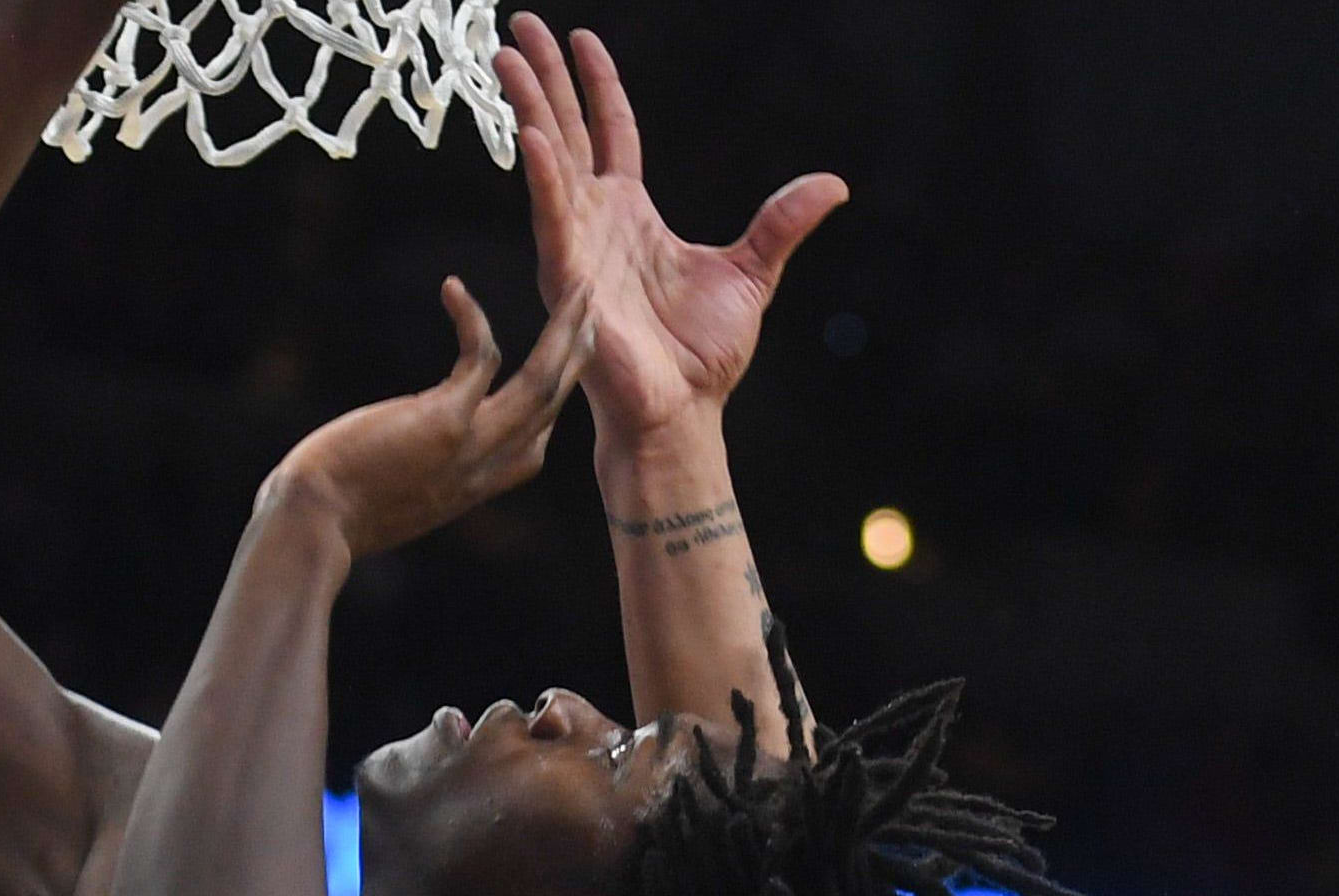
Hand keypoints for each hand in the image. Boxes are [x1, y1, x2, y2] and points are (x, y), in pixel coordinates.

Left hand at [266, 279, 593, 558]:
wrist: (312, 528)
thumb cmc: (324, 519)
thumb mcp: (379, 508)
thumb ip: (399, 484)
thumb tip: (372, 471)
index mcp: (467, 491)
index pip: (529, 454)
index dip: (548, 414)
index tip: (555, 377)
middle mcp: (481, 470)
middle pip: (550, 411)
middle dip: (575, 360)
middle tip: (589, 315)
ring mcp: (470, 446)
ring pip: (541, 384)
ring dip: (565, 333)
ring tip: (578, 289)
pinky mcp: (445, 420)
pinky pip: (482, 359)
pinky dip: (472, 319)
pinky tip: (452, 288)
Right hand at [498, 16, 846, 434]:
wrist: (683, 413)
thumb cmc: (701, 356)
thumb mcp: (753, 272)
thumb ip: (781, 223)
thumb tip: (832, 185)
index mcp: (631, 214)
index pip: (610, 131)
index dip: (596, 84)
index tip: (581, 39)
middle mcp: (596, 220)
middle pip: (566, 130)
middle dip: (542, 77)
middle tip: (519, 25)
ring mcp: (576, 244)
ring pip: (547, 159)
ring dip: (527, 107)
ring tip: (506, 57)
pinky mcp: (567, 275)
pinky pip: (551, 215)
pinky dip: (542, 175)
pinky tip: (532, 134)